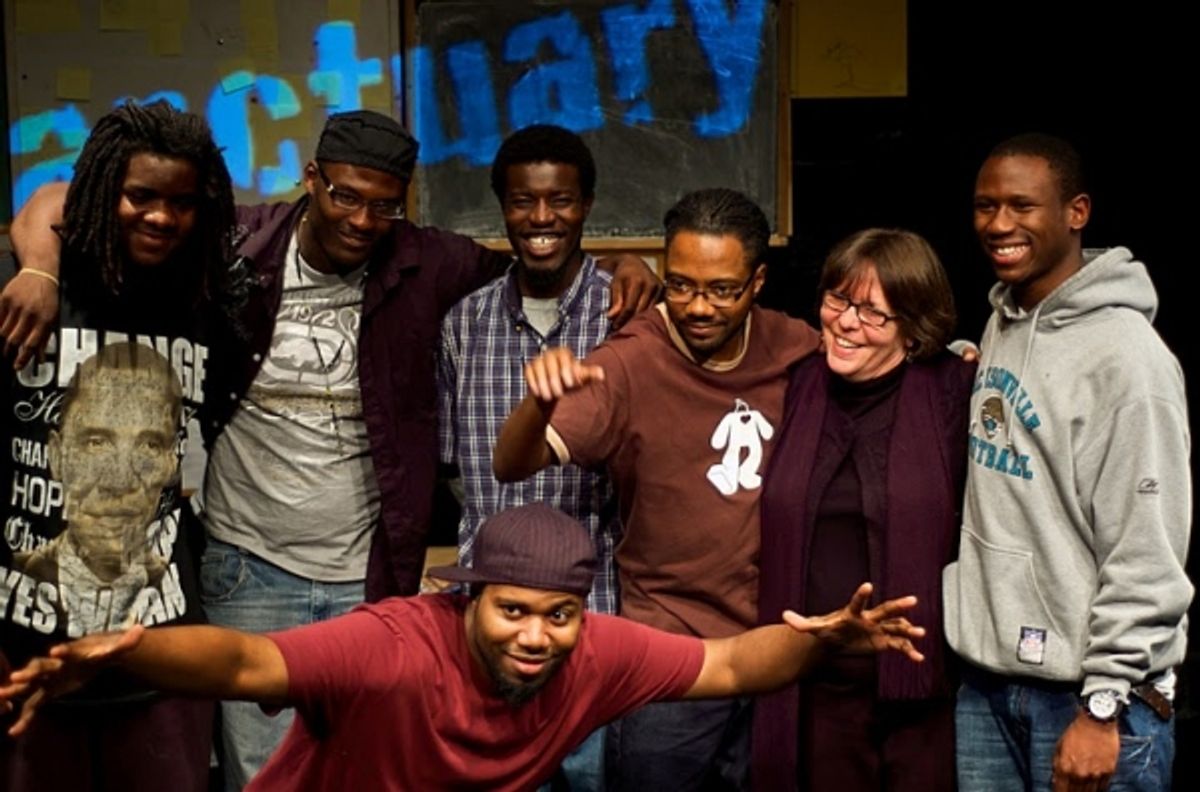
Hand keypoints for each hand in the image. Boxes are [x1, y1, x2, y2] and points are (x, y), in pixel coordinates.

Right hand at [0, 271, 57, 369]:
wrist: (40, 275)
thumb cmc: (48, 299)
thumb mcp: (52, 318)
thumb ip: (45, 338)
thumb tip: (40, 358)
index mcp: (44, 320)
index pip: (31, 345)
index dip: (23, 358)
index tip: (17, 366)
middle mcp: (30, 314)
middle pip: (15, 339)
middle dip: (10, 351)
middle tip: (7, 355)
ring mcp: (17, 306)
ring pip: (4, 330)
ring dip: (3, 340)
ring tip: (4, 345)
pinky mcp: (5, 298)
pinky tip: (0, 330)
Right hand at [0, 626, 144, 735]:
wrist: (85, 658)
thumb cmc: (97, 654)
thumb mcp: (112, 651)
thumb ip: (126, 643)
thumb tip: (142, 630)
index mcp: (70, 655)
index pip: (66, 652)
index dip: (62, 652)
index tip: (56, 651)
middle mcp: (54, 665)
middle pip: (39, 668)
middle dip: (28, 672)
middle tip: (15, 678)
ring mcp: (46, 680)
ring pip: (28, 687)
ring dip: (16, 692)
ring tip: (1, 697)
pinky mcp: (44, 693)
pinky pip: (32, 707)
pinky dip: (24, 719)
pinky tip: (14, 732)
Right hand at [523, 347, 604, 401]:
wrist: (554, 388)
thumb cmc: (570, 381)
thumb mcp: (581, 379)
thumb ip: (590, 375)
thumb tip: (601, 374)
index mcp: (564, 353)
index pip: (564, 357)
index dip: (567, 369)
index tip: (570, 384)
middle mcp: (550, 354)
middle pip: (550, 363)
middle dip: (554, 379)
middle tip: (559, 394)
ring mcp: (538, 360)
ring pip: (538, 368)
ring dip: (543, 383)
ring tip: (548, 397)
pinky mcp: (529, 368)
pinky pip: (529, 373)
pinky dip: (533, 383)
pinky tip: (538, 394)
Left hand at [600, 253, 660, 327]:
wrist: (634, 263)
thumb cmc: (622, 274)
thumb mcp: (615, 284)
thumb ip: (615, 300)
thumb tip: (611, 316)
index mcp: (637, 281)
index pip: (630, 306)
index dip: (622, 319)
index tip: (614, 327)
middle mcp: (650, 284)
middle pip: (640, 310)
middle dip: (629, 321)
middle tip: (620, 328)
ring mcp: (659, 288)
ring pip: (648, 311)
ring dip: (638, 319)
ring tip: (627, 325)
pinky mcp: (663, 291)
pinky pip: (654, 308)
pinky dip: (645, 314)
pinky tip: (637, 318)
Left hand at [782, 582, 924, 662]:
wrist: (840, 638)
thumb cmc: (828, 629)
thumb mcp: (815, 628)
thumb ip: (801, 622)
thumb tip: (783, 616)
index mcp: (853, 613)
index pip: (858, 602)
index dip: (861, 594)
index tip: (868, 585)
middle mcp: (870, 618)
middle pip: (886, 610)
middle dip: (899, 606)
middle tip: (913, 600)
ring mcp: (879, 629)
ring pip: (897, 627)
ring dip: (909, 630)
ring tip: (921, 633)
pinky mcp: (884, 641)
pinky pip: (899, 646)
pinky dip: (909, 652)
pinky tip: (919, 659)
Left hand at [1052, 712, 1118, 790]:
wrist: (1096, 722)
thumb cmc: (1076, 731)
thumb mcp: (1059, 746)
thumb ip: (1057, 764)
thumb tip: (1055, 779)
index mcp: (1065, 767)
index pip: (1060, 789)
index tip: (1059, 791)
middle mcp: (1080, 774)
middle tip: (1070, 791)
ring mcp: (1096, 775)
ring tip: (1082, 790)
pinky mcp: (1109, 772)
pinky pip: (1102, 787)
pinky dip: (1097, 789)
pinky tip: (1093, 789)